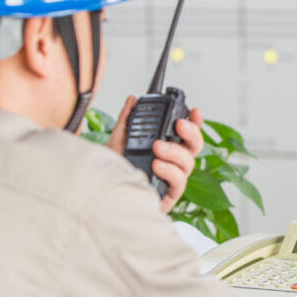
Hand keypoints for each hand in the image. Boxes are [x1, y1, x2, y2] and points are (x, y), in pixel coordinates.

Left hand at [106, 96, 205, 212]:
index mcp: (166, 148)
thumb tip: (132, 100)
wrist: (101, 193)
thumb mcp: (117, 140)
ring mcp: (172, 180)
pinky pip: (179, 184)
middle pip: (195, 147)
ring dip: (175, 152)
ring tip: (157, 147)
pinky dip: (170, 172)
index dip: (195, 122)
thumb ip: (126, 119)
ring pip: (189, 163)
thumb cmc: (114, 171)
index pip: (187, 134)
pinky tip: (157, 165)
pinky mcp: (168, 196)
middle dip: (191, 133)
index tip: (193, 111)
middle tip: (178, 125)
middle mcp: (173, 163)